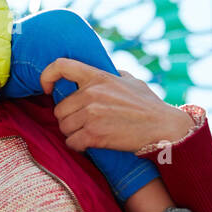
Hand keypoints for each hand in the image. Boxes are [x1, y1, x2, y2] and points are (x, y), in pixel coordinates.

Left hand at [38, 57, 192, 152]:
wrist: (164, 127)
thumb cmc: (149, 105)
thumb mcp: (130, 81)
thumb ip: (111, 74)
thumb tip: (102, 70)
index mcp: (98, 77)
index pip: (61, 65)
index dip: (47, 76)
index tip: (47, 88)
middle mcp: (91, 93)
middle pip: (59, 108)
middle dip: (68, 118)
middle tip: (83, 123)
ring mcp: (91, 114)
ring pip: (63, 127)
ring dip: (72, 133)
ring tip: (88, 133)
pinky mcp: (94, 134)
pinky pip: (72, 143)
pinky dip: (78, 146)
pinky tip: (90, 144)